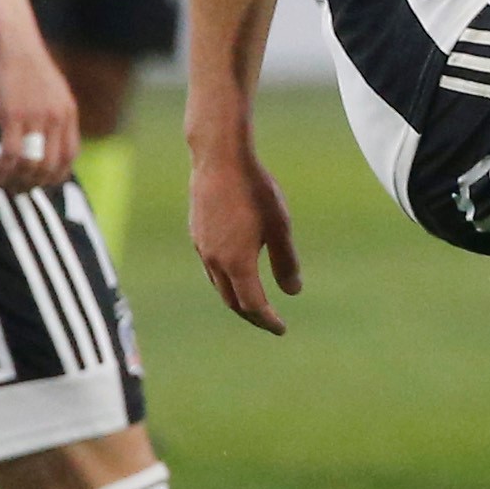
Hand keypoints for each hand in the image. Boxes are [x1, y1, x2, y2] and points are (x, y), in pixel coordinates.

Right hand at [0, 24, 81, 191]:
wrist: (10, 39)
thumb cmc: (23, 65)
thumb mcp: (47, 91)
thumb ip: (49, 115)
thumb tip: (41, 141)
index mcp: (68, 113)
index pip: (70, 157)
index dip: (55, 177)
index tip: (38, 184)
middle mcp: (57, 118)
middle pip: (52, 168)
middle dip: (32, 185)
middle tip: (15, 189)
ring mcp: (36, 117)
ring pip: (32, 166)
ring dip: (15, 180)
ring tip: (1, 180)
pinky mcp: (13, 115)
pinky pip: (12, 154)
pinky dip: (3, 169)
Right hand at [187, 129, 302, 334]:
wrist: (219, 159)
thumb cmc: (255, 190)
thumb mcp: (280, 226)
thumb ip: (286, 262)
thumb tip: (293, 292)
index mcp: (237, 263)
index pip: (253, 305)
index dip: (268, 320)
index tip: (282, 329)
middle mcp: (215, 261)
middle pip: (233, 302)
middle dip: (252, 315)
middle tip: (269, 322)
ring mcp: (202, 248)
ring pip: (219, 286)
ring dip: (237, 299)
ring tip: (253, 302)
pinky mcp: (197, 234)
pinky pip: (211, 268)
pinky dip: (226, 280)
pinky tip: (236, 272)